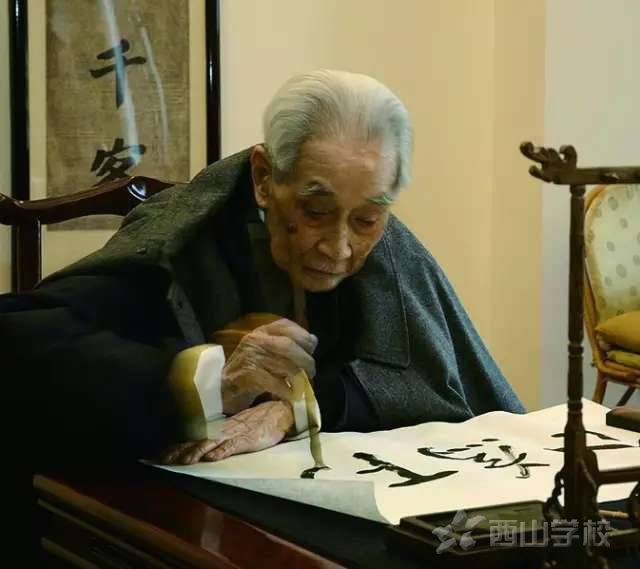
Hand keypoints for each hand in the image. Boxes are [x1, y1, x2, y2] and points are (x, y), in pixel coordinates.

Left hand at [159, 400, 293, 464]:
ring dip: (197, 452)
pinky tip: (212, 458)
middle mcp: (222, 429)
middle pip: (197, 440)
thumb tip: (201, 448)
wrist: (278, 411)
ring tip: (184, 461)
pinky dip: (222, 451)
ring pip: (211, 443)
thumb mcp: (235, 428)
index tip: (159, 455)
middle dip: (179, 450)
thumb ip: (219, 436)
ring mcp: (235, 434)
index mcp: (218, 428)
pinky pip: (233, 445)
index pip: (193, 437)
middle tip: (161, 460)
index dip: (176, 446)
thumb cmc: (257, 421)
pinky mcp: (248, 439)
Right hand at [222, 318, 316, 414]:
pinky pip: (274, 382)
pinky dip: (286, 390)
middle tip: (311, 371)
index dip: (303, 336)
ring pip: (283, 364)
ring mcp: (250, 357)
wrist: (222, 388)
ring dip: (298, 377)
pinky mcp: (247, 375)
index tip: (311, 348)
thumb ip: (288, 344)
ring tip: (302, 384)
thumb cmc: (251, 370)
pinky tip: (292, 395)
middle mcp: (255, 340)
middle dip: (304, 359)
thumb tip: (313, 340)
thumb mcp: (268, 352)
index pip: (286, 326)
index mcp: (261, 331)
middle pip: (287, 345)